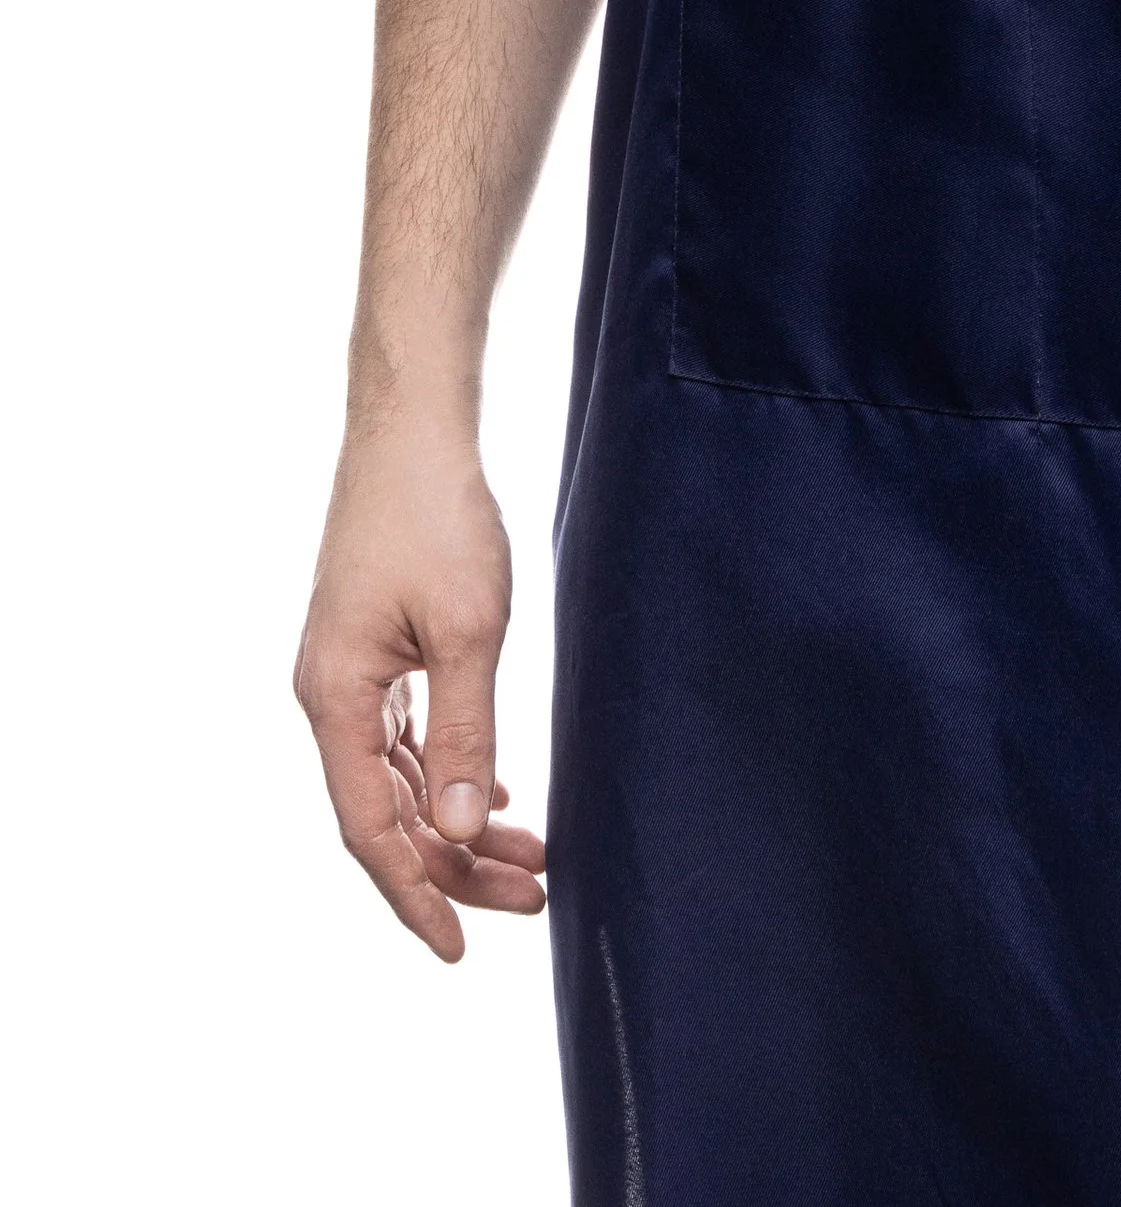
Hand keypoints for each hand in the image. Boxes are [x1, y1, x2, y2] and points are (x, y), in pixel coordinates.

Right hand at [294, 419, 545, 960]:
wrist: (414, 429)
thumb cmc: (437, 516)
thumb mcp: (466, 631)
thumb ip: (465, 735)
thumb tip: (461, 833)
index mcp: (335, 700)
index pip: (370, 831)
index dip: (415, 894)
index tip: (459, 949)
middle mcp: (329, 695)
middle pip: (387, 813)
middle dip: (456, 865)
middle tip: (534, 895)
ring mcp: (349, 672)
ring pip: (399, 778)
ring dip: (457, 822)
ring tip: (530, 858)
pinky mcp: (373, 647)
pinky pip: (404, 738)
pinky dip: (446, 774)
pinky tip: (492, 798)